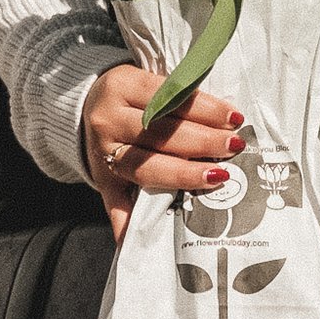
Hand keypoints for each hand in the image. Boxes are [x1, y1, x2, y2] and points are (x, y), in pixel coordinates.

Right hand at [81, 61, 243, 246]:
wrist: (84, 107)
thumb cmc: (132, 96)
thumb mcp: (149, 83)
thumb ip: (181, 98)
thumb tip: (229, 118)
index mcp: (122, 86)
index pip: (169, 97)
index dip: (205, 109)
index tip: (235, 118)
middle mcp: (108, 119)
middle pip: (160, 133)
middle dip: (202, 140)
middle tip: (233, 146)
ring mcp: (103, 154)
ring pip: (147, 166)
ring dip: (185, 174)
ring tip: (217, 175)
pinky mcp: (103, 181)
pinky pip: (117, 205)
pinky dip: (131, 224)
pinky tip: (152, 235)